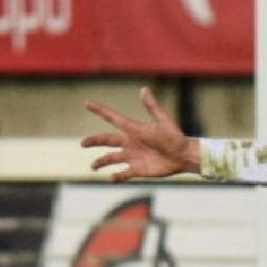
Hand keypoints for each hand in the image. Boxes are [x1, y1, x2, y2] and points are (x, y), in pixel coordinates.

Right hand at [82, 87, 198, 180]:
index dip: (100, 110)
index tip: (87, 103)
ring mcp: (133, 156)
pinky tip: (112, 177)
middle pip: (106, 140)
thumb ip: (152, 107)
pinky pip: (123, 174)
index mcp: (134, 129)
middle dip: (94, 141)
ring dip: (101, 162)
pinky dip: (116, 176)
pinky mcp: (138, 169)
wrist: (184, 155)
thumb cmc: (175, 137)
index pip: (113, 118)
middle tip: (82, 143)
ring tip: (93, 166)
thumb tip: (144, 89)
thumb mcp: (163, 121)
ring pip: (111, 158)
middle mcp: (130, 142)